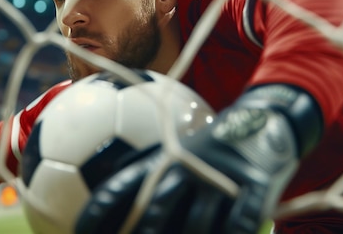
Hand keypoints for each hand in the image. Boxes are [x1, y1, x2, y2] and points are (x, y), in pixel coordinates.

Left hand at [75, 84, 322, 233]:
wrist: (263, 120)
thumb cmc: (209, 147)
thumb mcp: (174, 150)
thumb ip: (142, 168)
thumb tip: (109, 186)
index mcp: (162, 161)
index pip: (120, 188)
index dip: (97, 213)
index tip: (78, 233)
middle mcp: (186, 170)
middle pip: (155, 213)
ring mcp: (220, 181)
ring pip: (198, 226)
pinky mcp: (254, 190)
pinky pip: (239, 224)